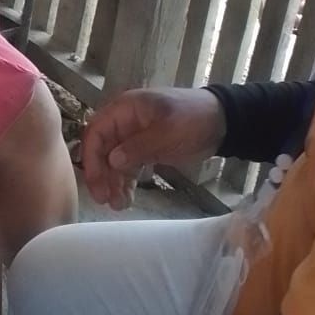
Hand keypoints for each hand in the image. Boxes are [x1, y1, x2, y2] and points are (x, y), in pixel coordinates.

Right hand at [82, 87, 225, 209]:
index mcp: (125, 109)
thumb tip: (111, 161)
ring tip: (118, 205)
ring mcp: (134, 137)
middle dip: (101, 175)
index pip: (96, 133)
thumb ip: (138, 146)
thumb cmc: (193, 119)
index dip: (92, 158)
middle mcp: (124, 122)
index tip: (97, 183)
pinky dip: (126, 183)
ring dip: (113, 183)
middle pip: (101, 149)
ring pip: (113, 162)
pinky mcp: (145, 150)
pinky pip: (128, 167)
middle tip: (105, 200)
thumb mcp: (167, 131)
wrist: (222, 121)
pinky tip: (126, 199)